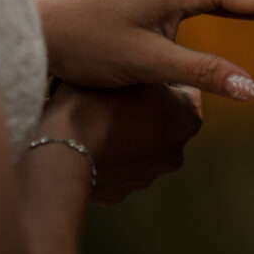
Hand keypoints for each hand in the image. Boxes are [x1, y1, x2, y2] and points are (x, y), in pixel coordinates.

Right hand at [40, 81, 202, 204]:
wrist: (65, 147)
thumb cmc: (98, 100)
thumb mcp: (130, 68)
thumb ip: (150, 68)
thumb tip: (149, 61)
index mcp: (188, 117)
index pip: (185, 88)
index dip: (161, 77)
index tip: (138, 71)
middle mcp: (177, 151)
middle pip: (164, 120)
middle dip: (146, 108)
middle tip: (116, 94)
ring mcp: (149, 176)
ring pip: (141, 146)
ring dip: (126, 133)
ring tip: (96, 118)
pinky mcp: (121, 192)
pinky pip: (116, 167)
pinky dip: (106, 155)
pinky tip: (86, 141)